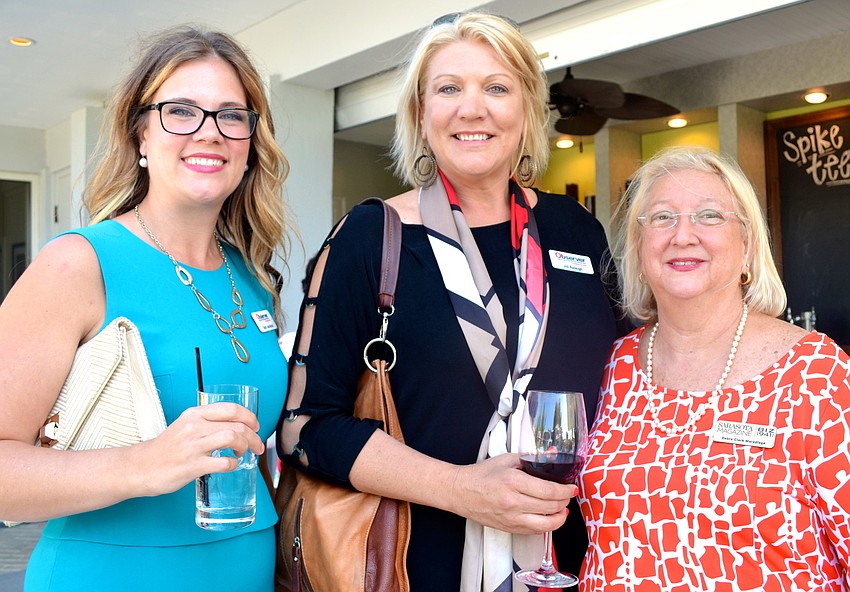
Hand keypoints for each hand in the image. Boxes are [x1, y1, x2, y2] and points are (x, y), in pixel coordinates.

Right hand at [127, 402, 263, 496]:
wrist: (141, 467)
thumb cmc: (167, 449)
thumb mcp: (186, 426)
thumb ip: (207, 423)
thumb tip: (237, 426)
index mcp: (194, 414)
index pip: (231, 409)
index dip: (249, 417)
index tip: (256, 426)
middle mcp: (194, 426)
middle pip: (236, 425)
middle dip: (253, 436)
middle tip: (257, 446)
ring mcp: (193, 446)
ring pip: (232, 437)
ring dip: (245, 446)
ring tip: (243, 453)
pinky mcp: (192, 465)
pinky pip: (223, 462)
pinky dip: (233, 464)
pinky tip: (231, 465)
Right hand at [449, 453, 574, 534]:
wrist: (461, 491)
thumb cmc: (482, 474)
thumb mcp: (507, 459)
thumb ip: (531, 458)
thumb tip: (553, 455)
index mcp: (513, 481)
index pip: (549, 490)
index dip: (565, 490)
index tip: (571, 488)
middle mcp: (513, 502)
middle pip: (551, 507)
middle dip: (565, 501)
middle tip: (567, 495)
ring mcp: (511, 518)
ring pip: (546, 524)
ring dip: (560, 517)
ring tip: (562, 509)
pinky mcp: (509, 528)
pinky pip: (535, 531)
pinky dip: (547, 525)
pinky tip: (550, 517)